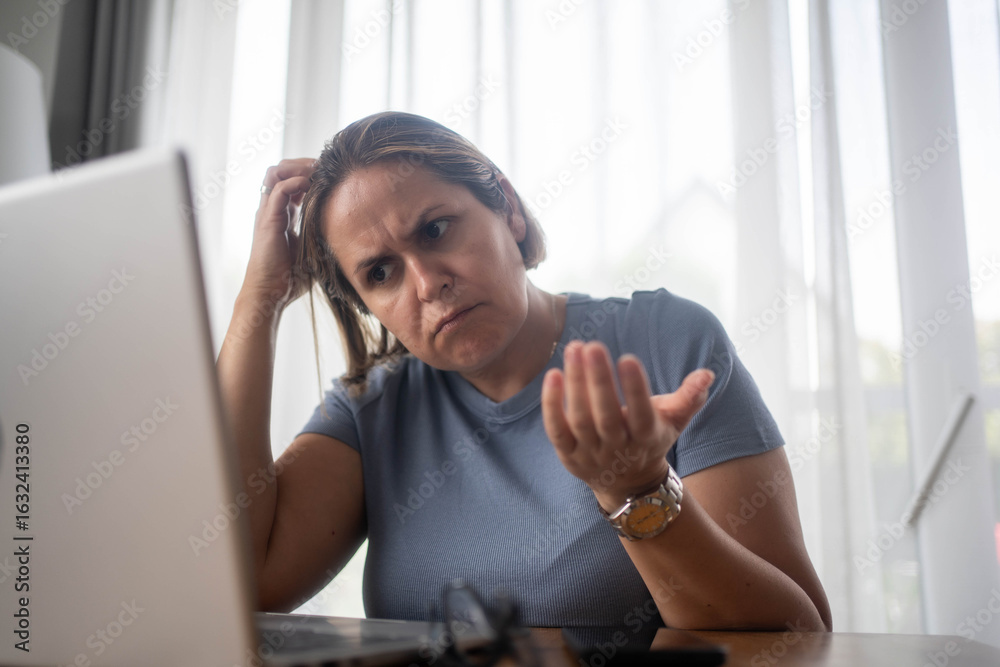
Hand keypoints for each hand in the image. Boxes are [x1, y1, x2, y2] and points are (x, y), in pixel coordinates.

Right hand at [242, 157, 317, 310]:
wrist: (269, 295)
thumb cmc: (290, 280)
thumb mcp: (313, 252)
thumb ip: (323, 239)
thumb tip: (349, 238)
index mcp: (282, 216)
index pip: (292, 182)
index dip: (310, 175)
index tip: (331, 177)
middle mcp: (272, 210)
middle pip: (282, 170)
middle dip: (304, 164)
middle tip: (327, 168)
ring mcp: (268, 213)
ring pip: (277, 173)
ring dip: (298, 168)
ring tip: (318, 173)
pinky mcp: (268, 220)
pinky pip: (280, 190)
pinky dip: (296, 182)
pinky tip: (313, 188)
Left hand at [540, 340, 714, 510]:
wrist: (628, 484)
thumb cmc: (650, 439)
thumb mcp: (674, 420)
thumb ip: (689, 397)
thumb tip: (707, 373)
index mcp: (646, 437)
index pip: (642, 414)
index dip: (636, 389)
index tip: (628, 358)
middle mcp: (618, 448)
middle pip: (606, 416)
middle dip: (599, 381)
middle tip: (592, 346)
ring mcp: (590, 453)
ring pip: (580, 420)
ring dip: (575, 384)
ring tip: (574, 349)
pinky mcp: (568, 455)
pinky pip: (556, 430)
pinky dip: (551, 405)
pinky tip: (553, 375)